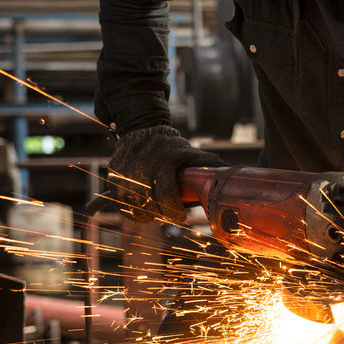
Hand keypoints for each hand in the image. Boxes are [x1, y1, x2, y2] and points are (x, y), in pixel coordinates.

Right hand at [108, 125, 226, 222]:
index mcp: (162, 162)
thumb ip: (208, 165)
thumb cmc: (170, 145)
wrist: (141, 127)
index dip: (175, 212)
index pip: (167, 198)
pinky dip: (129, 211)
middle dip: (162, 215)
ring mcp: (123, 174)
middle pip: (150, 207)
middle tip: (170, 214)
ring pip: (133, 209)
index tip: (181, 216)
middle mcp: (140, 168)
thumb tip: (231, 174)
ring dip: (146, 215)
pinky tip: (138, 209)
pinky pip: (118, 205)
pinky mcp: (112, 178)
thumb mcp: (190, 152)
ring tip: (156, 211)